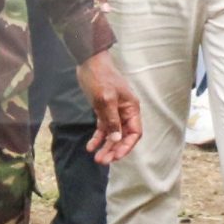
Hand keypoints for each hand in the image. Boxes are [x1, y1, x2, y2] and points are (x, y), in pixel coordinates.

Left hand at [76, 49, 142, 164]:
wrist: (88, 62)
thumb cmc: (100, 78)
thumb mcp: (106, 99)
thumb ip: (112, 120)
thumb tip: (117, 138)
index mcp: (132, 108)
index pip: (135, 133)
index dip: (127, 146)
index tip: (115, 156)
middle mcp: (125, 112)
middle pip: (123, 136)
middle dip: (114, 149)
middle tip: (102, 161)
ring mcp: (114, 112)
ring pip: (112, 135)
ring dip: (105, 147)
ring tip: (96, 158)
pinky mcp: (103, 111)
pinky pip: (103, 129)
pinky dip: (97, 138)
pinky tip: (90, 147)